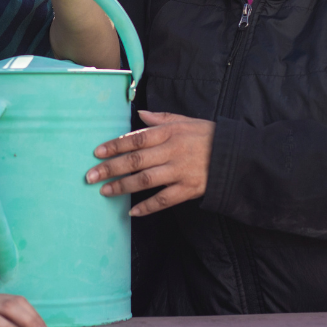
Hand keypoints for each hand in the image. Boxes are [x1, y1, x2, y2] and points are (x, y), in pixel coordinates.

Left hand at [87, 110, 214, 215]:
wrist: (236, 156)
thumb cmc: (208, 136)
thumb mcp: (186, 121)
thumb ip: (161, 118)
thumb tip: (139, 114)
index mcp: (169, 133)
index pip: (136, 139)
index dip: (115, 146)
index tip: (96, 153)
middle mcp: (172, 151)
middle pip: (135, 160)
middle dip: (110, 168)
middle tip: (90, 176)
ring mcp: (180, 171)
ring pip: (145, 180)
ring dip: (122, 186)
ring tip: (104, 191)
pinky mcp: (188, 189)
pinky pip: (164, 200)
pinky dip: (147, 207)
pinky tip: (132, 211)